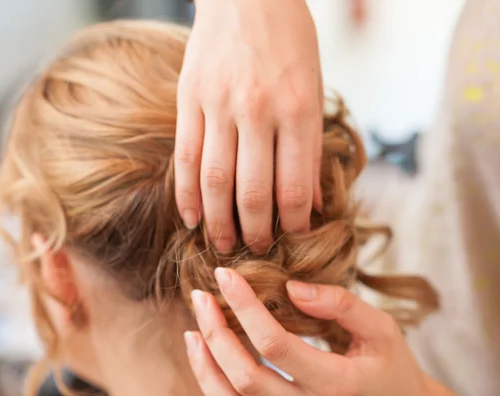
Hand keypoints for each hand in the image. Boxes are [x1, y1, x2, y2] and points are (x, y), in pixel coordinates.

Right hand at [175, 0, 322, 252]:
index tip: (292, 237)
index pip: (294, 186)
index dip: (293, 223)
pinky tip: (190, 218)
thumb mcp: (314, 88)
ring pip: (216, 181)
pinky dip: (186, 194)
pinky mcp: (189, 99)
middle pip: (253, 192)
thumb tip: (308, 202)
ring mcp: (219, 105)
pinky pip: (186, 157)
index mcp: (298, 108)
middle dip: (256, 231)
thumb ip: (309, 147)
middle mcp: (258, 111)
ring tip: (224, 245)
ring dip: (219, 222)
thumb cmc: (289, 41)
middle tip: (257, 251)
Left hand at [184, 268, 460, 395]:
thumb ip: (342, 305)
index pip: (275, 344)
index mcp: (336, 384)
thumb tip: (291, 287)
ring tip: (194, 324)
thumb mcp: (381, 330)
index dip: (245, 306)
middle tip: (200, 295)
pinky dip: (212, 381)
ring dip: (205, 361)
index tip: (225, 275)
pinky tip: (205, 352)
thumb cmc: (390, 367)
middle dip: (215, 331)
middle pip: (244, 376)